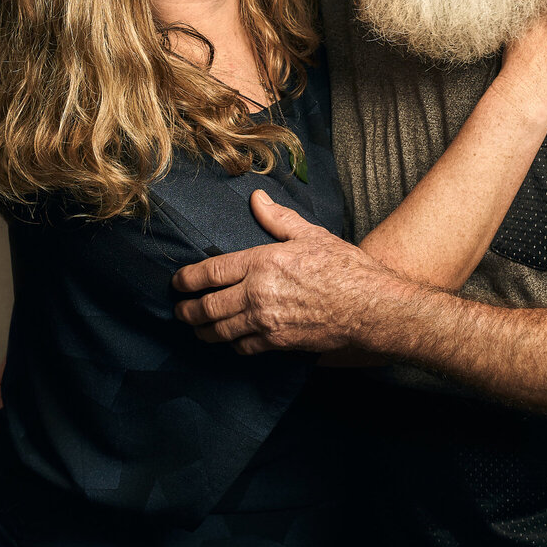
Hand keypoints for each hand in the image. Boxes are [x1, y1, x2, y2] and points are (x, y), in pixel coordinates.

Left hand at [172, 191, 398, 354]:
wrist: (369, 307)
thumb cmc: (344, 268)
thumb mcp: (311, 234)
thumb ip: (278, 219)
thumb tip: (256, 199)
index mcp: (261, 262)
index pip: (211, 272)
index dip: (187, 279)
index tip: (177, 282)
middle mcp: (257, 294)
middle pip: (208, 306)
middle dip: (188, 310)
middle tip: (179, 311)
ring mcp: (265, 322)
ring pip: (221, 331)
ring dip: (203, 331)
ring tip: (196, 329)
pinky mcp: (277, 343)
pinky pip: (244, 347)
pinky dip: (232, 345)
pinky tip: (230, 342)